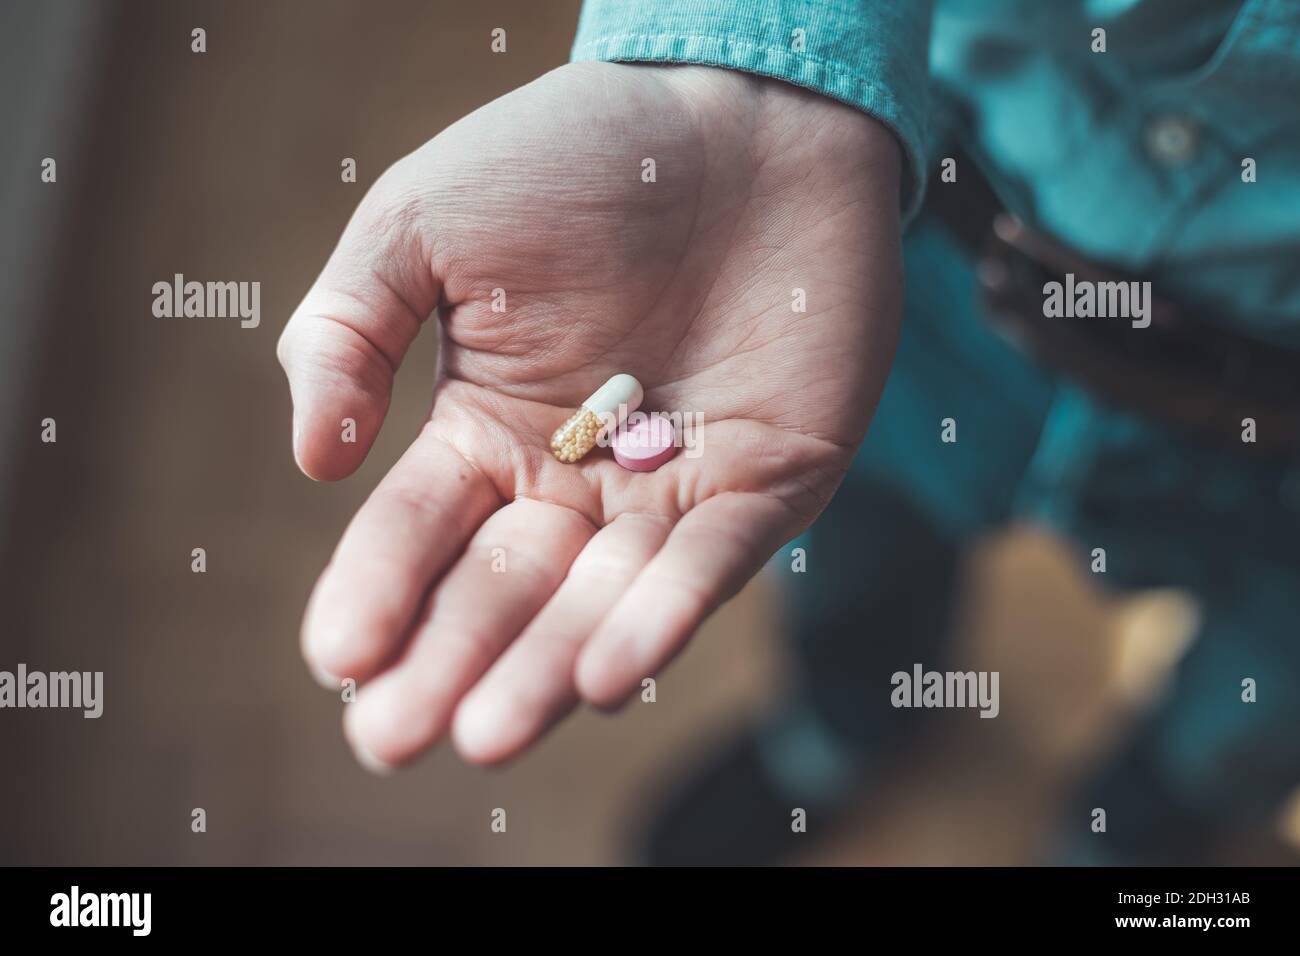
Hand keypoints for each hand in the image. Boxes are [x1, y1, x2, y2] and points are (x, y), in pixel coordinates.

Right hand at [277, 62, 902, 768]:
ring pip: (601, 602)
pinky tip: (608, 676)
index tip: (338, 656)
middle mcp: (574, 480)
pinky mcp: (767, 483)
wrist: (741, 113)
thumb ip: (349, 330)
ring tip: (489, 733)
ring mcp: (671, 490)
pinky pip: (710, 566)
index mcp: (487, 428)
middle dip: (450, 664)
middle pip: (503, 591)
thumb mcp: (424, 222)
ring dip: (546, 671)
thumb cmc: (576, 154)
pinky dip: (660, 619)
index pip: (418, 531)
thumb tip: (312, 462)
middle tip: (394, 739)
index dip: (376, 591)